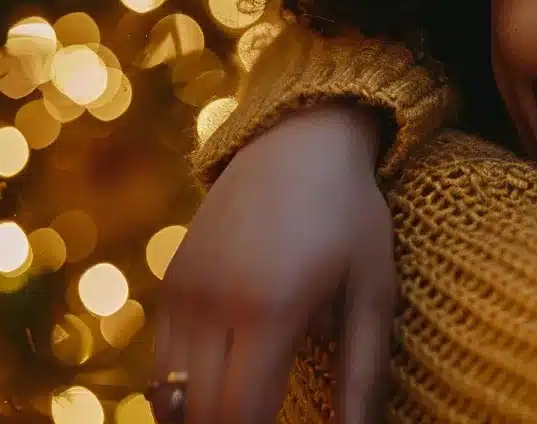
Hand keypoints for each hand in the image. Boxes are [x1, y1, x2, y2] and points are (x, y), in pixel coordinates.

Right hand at [154, 104, 396, 423]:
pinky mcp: (170, 283)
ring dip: (203, 419)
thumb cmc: (352, 217)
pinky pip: (162, 364)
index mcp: (270, 308)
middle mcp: (213, 303)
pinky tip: (221, 399)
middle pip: (202, 414)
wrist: (298, 140)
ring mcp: (183, 292)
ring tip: (246, 417)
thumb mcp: (374, 292)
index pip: (244, 415)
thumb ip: (364, 375)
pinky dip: (183, 394)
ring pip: (170, 396)